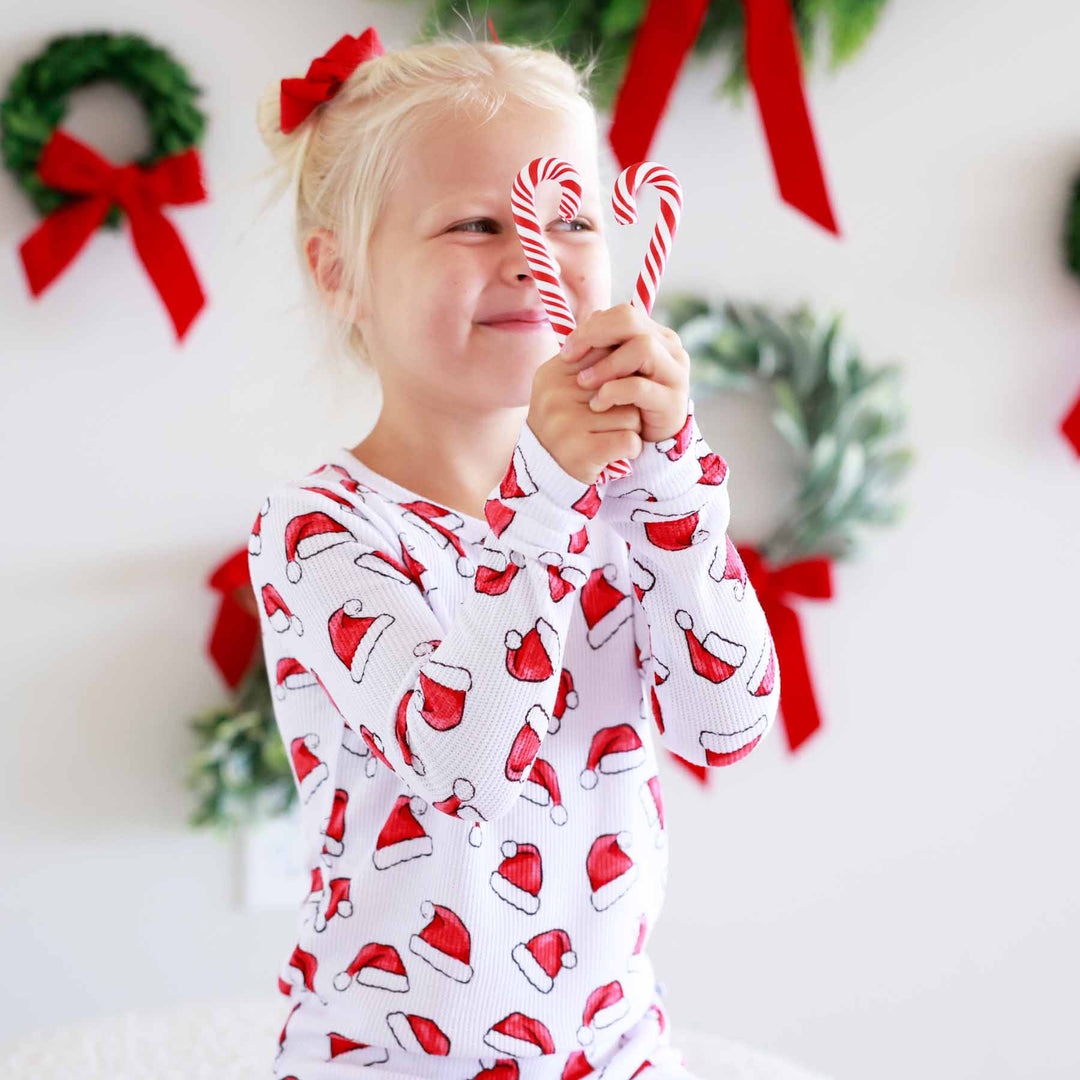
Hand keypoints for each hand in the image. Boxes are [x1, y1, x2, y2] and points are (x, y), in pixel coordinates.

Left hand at [559, 302, 690, 443]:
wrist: (647, 444)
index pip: (624, 314)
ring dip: (606, 365)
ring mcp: (675, 374)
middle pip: (632, 322)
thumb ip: (604, 345)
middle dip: (595, 336)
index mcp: (656, 336)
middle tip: (569, 359)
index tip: (566, 351)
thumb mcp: (612, 371)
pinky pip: (639, 386)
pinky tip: (597, 404)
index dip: (592, 327)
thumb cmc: (625, 404)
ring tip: (584, 383)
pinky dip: (613, 392)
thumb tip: (590, 317)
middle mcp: (670, 349)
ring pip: (642, 348)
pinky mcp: (672, 402)